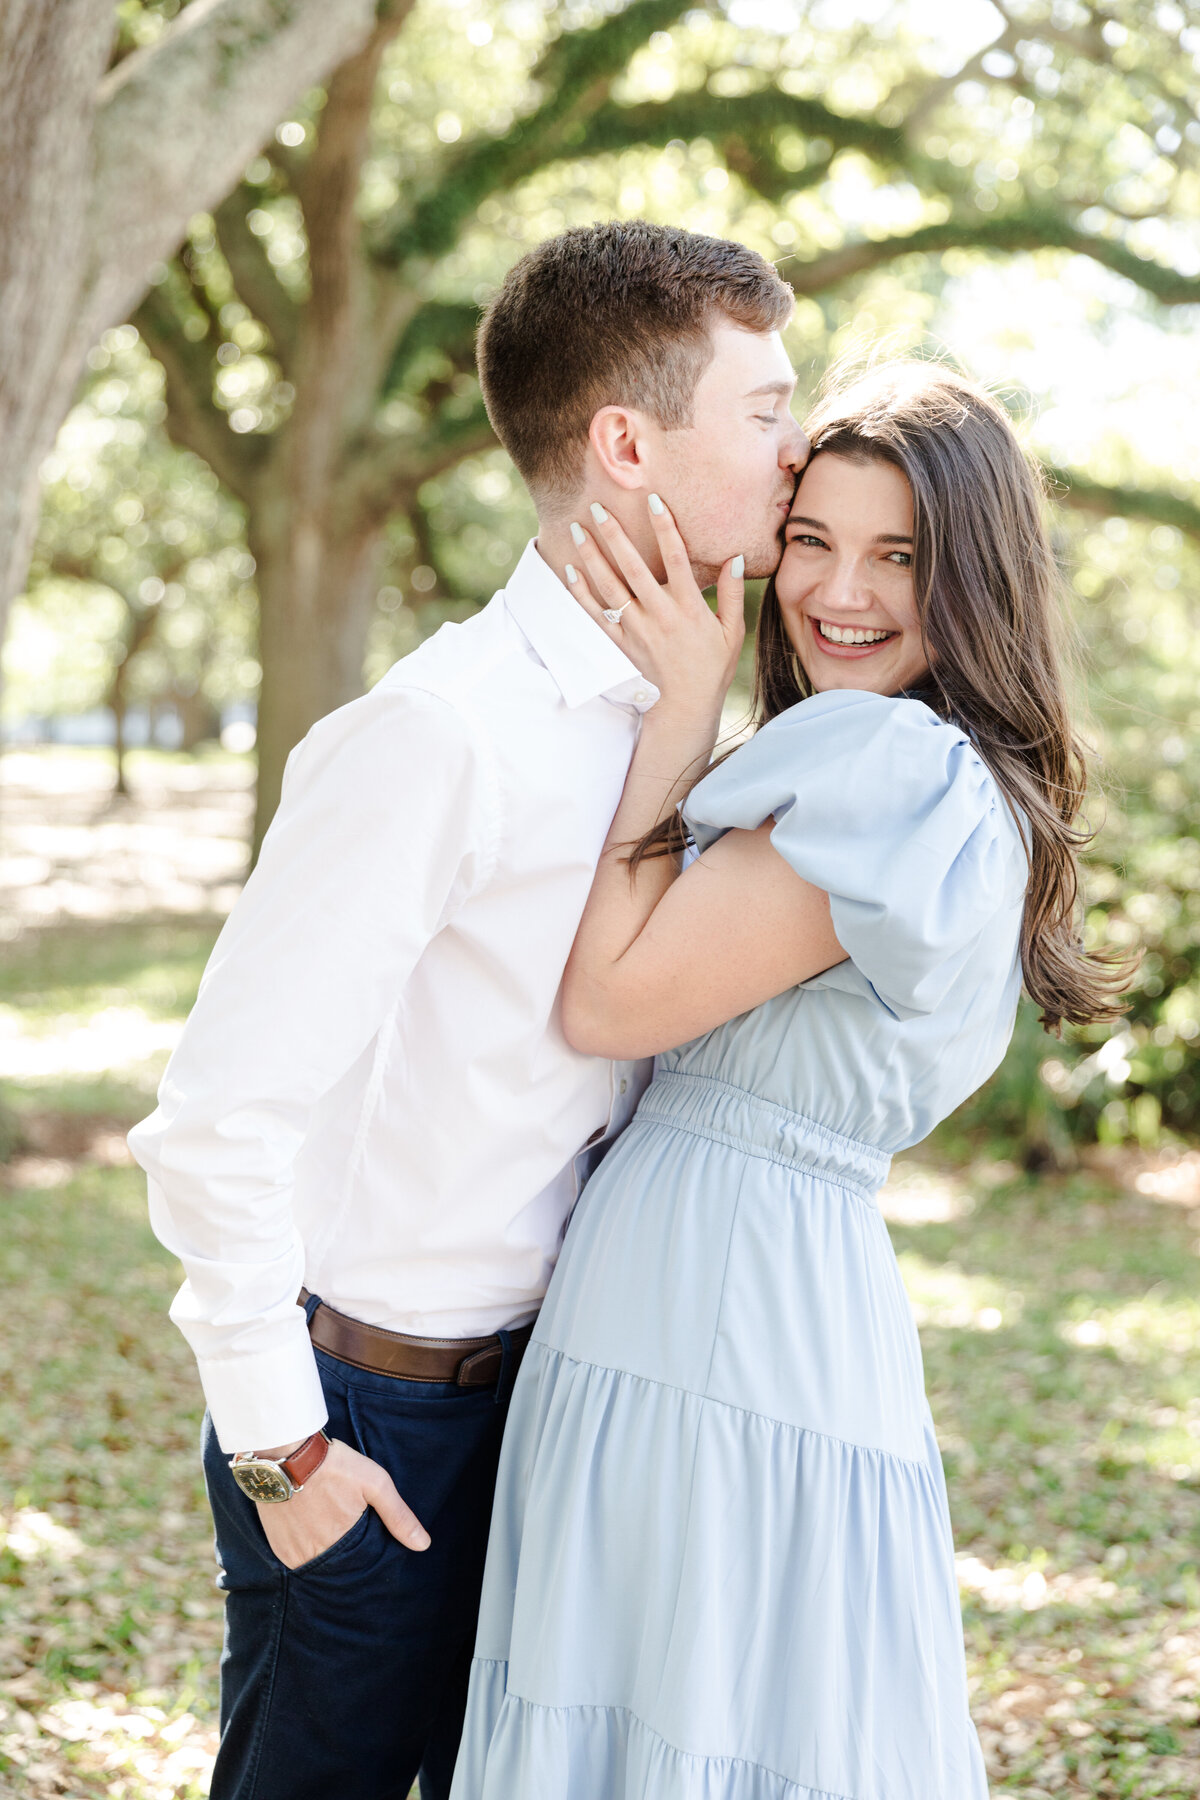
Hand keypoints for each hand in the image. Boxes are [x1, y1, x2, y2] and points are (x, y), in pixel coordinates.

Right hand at [253, 1436, 429, 1568]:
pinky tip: (311, 1524)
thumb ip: (398, 1515)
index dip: (366, 1550)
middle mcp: (316, 1557)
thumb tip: (423, 1545)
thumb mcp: (375, 1483)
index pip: (362, 1564)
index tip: (364, 1532)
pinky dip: (307, 1546)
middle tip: (343, 1521)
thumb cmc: (334, 1465)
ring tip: (327, 1522)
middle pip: (339, 1564)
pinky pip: (298, 1558)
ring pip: (318, 1562)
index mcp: (343, 1546)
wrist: (285, 1452)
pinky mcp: (279, 1549)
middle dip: (345, 1549)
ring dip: (325, 1549)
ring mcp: (294, 1555)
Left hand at [567, 495, 744, 727]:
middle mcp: (659, 615)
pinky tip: (570, 570)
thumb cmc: (713, 666)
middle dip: (614, 536)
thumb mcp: (732, 630)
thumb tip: (733, 557)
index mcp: (689, 607)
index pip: (677, 559)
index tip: (653, 500)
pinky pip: (596, 616)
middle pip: (633, 568)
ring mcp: (637, 630)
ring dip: (592, 558)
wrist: (686, 705)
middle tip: (598, 507)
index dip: (665, 527)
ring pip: (609, 588)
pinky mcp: (621, 643)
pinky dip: (582, 594)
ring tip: (577, 530)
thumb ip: (730, 593)